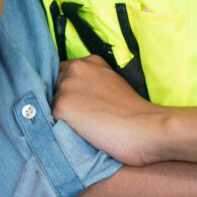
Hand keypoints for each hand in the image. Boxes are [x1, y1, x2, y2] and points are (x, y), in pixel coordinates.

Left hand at [54, 55, 171, 166]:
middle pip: (54, 86)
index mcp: (89, 61)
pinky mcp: (61, 107)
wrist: (146, 128)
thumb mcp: (113, 84)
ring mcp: (66, 86)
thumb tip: (76, 95)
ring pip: (50, 103)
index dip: (68, 90)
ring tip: (83, 128)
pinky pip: (50, 120)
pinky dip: (60, 129)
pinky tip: (79, 134)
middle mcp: (75, 69)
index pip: (64, 73)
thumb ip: (92, 83)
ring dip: (61, 115)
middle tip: (81, 119)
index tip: (78, 105)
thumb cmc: (135, 114)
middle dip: (62, 100)